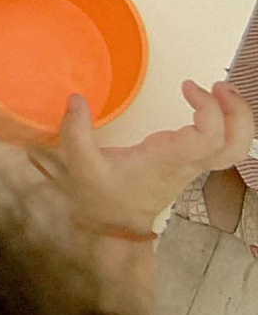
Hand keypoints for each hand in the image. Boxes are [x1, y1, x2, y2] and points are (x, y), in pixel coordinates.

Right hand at [34, 80, 254, 234]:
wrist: (115, 228)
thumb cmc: (103, 199)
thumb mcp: (82, 166)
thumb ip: (75, 132)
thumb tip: (76, 99)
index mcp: (168, 162)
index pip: (209, 137)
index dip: (209, 108)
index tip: (188, 87)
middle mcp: (188, 164)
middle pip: (236, 144)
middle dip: (237, 112)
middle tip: (219, 86)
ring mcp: (193, 166)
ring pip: (236, 147)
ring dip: (237, 117)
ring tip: (221, 91)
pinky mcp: (190, 164)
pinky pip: (223, 145)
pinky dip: (226, 123)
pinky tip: (211, 106)